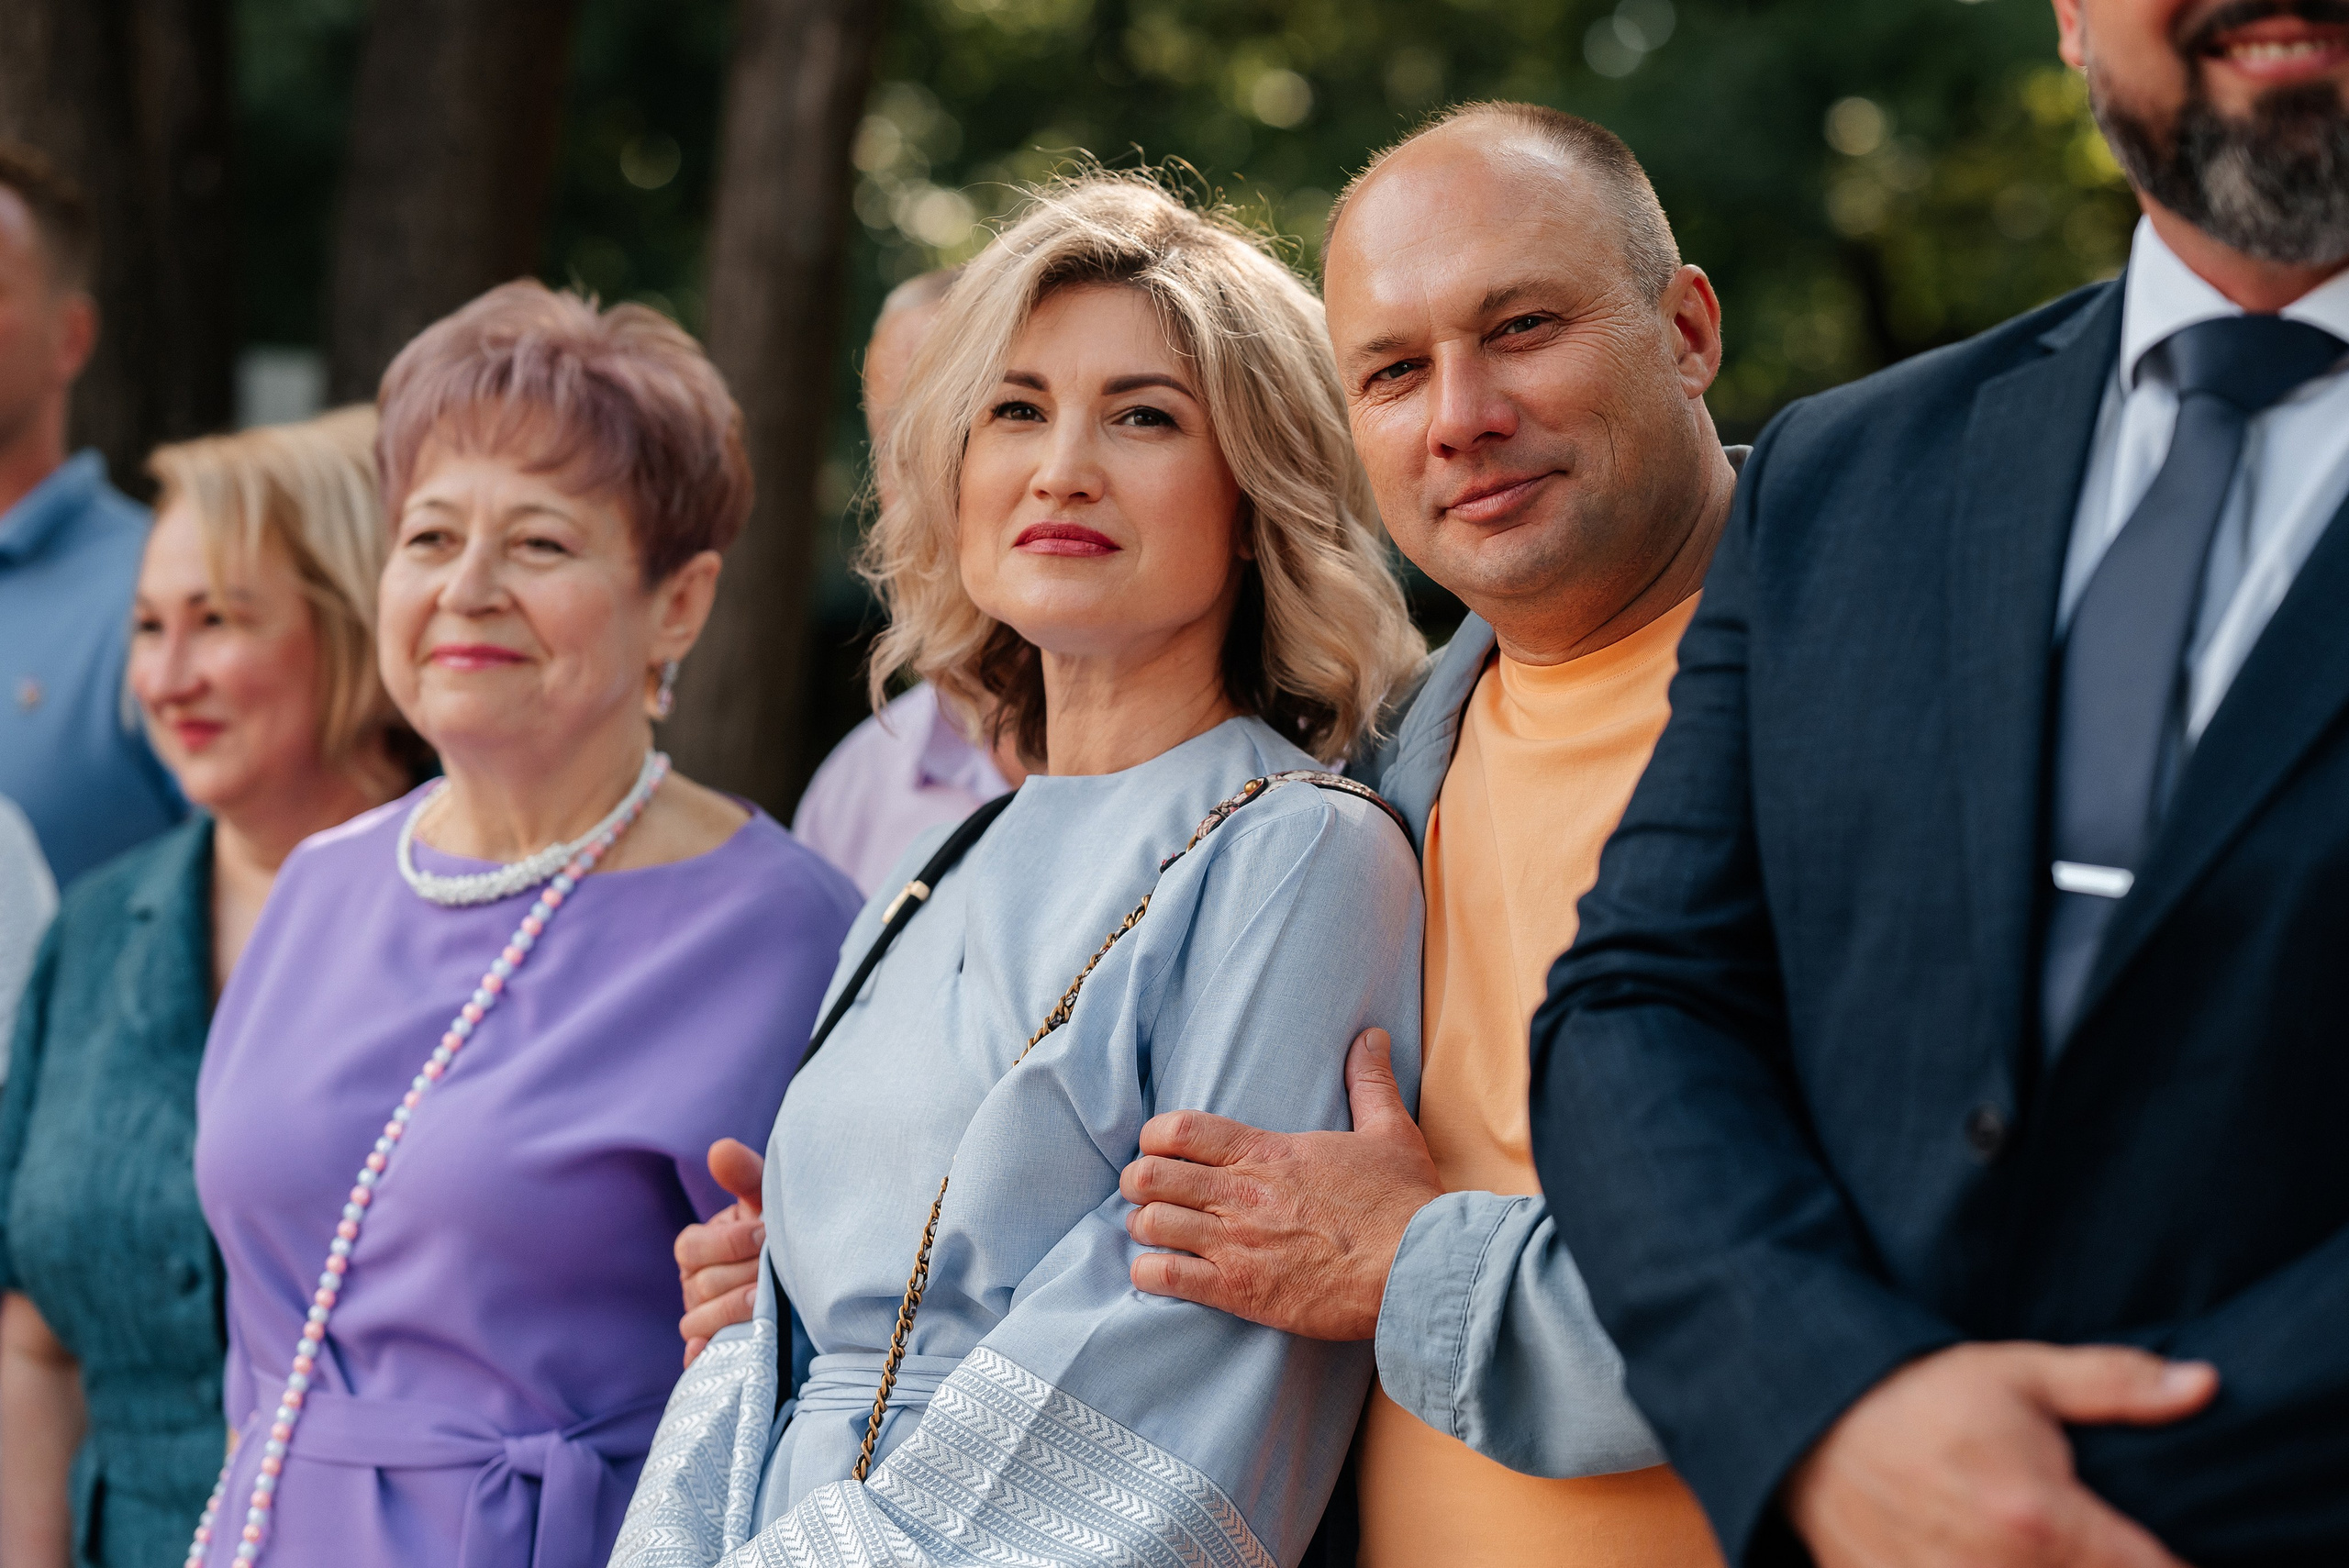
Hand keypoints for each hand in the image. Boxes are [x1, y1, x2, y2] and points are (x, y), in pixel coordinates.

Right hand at [676, 1138, 764, 1365]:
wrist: (806, 1273)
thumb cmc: (778, 1229)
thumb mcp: (766, 1199)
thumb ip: (745, 1175)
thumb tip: (720, 1149)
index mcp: (697, 1247)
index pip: (691, 1247)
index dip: (727, 1242)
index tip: (764, 1234)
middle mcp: (694, 1285)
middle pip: (702, 1286)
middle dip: (741, 1275)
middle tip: (775, 1271)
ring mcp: (702, 1319)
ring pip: (699, 1322)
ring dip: (734, 1313)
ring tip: (767, 1304)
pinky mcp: (717, 1350)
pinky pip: (700, 1361)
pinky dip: (705, 1357)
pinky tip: (726, 1350)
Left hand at [1119, 1028, 1441, 1339]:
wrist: (1418, 1270)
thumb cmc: (1404, 1204)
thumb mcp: (1390, 1131)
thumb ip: (1370, 1082)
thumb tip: (1372, 1036)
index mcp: (1268, 1152)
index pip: (1181, 1129)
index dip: (1155, 1136)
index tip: (1159, 1146)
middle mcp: (1242, 1194)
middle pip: (1152, 1174)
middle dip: (1140, 1180)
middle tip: (1148, 1190)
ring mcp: (1236, 1243)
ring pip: (1151, 1223)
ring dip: (1143, 1226)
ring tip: (1153, 1230)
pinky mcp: (1240, 1291)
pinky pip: (1166, 1278)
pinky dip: (1150, 1273)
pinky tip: (1158, 1271)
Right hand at [1785, 1341, 2217, 1567]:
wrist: (1806, 1421)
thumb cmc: (1920, 1394)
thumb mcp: (2019, 1374)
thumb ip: (2116, 1385)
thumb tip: (2203, 1385)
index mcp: (2040, 1519)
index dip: (2172, 1563)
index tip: (2160, 1546)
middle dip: (2099, 1562)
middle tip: (2075, 1534)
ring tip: (2019, 1542)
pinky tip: (1979, 1551)